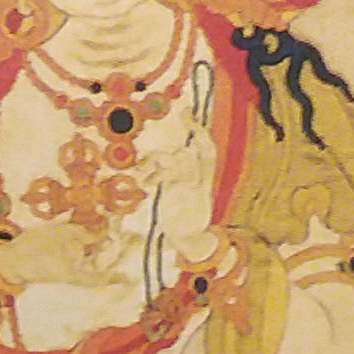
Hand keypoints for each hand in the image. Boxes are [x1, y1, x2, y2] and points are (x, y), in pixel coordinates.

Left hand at [145, 118, 219, 259]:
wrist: (192, 241)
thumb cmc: (184, 215)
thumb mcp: (185, 192)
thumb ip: (177, 174)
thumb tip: (160, 157)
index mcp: (204, 178)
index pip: (208, 149)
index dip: (199, 130)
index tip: (188, 113)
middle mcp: (202, 179)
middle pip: (205, 149)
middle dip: (195, 129)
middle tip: (183, 114)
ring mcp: (193, 187)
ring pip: (183, 159)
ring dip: (161, 159)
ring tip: (145, 168)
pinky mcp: (181, 196)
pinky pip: (169, 176)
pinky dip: (154, 175)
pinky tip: (146, 184)